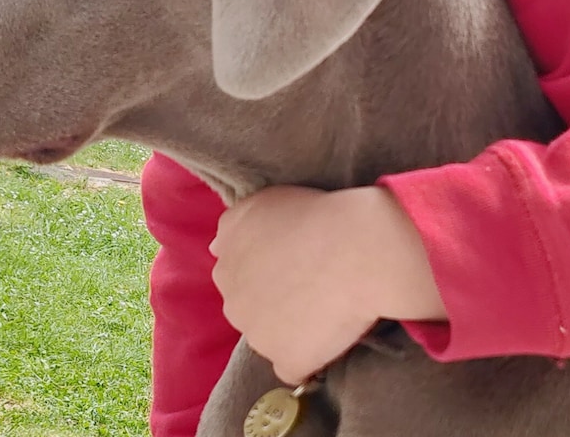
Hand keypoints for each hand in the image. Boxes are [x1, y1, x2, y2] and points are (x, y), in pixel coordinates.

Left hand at [209, 184, 445, 384]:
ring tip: (324, 306)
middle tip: (308, 283)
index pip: (237, 276)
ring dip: (289, 328)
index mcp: (226, 265)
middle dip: (272, 300)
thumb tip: (215, 248)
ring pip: (270, 338)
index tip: (292, 262)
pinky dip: (307, 356)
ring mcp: (258, 337)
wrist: (354, 250)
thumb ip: (234, 227)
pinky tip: (327, 335)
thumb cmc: (313, 216)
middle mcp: (233, 303)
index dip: (266, 270)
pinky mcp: (286, 361)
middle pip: (249, 308)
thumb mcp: (263, 202)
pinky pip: (293, 365)